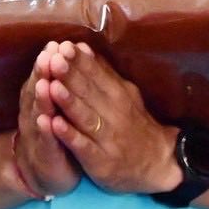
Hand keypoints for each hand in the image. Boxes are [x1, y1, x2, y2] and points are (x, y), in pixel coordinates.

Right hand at [13, 43, 79, 198]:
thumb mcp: (58, 103)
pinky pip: (46, 142)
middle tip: (47, 56)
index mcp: (40, 98)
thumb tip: (68, 48)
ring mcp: (38, 134)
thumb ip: (61, 79)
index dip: (48, 61)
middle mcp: (34, 113)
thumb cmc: (56, 130)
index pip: (43, 76)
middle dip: (43, 73)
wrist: (44, 171)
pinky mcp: (45, 155)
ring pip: (38, 113)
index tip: (55, 44)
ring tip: (45, 84)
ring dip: (41, 99)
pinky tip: (47, 122)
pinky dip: (46, 131)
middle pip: (38, 90)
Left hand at [41, 42, 179, 194]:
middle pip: (88, 93)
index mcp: (118, 94)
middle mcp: (114, 113)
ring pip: (85, 117)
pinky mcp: (100, 161)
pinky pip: (83, 146)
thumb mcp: (125, 94)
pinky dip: (69, 136)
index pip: (96, 74)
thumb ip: (103, 72)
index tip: (63, 46)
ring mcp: (107, 138)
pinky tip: (54, 125)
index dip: (79, 61)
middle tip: (53, 59)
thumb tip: (82, 46)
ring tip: (51, 86)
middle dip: (70, 76)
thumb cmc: (133, 124)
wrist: (157, 163)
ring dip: (68, 102)